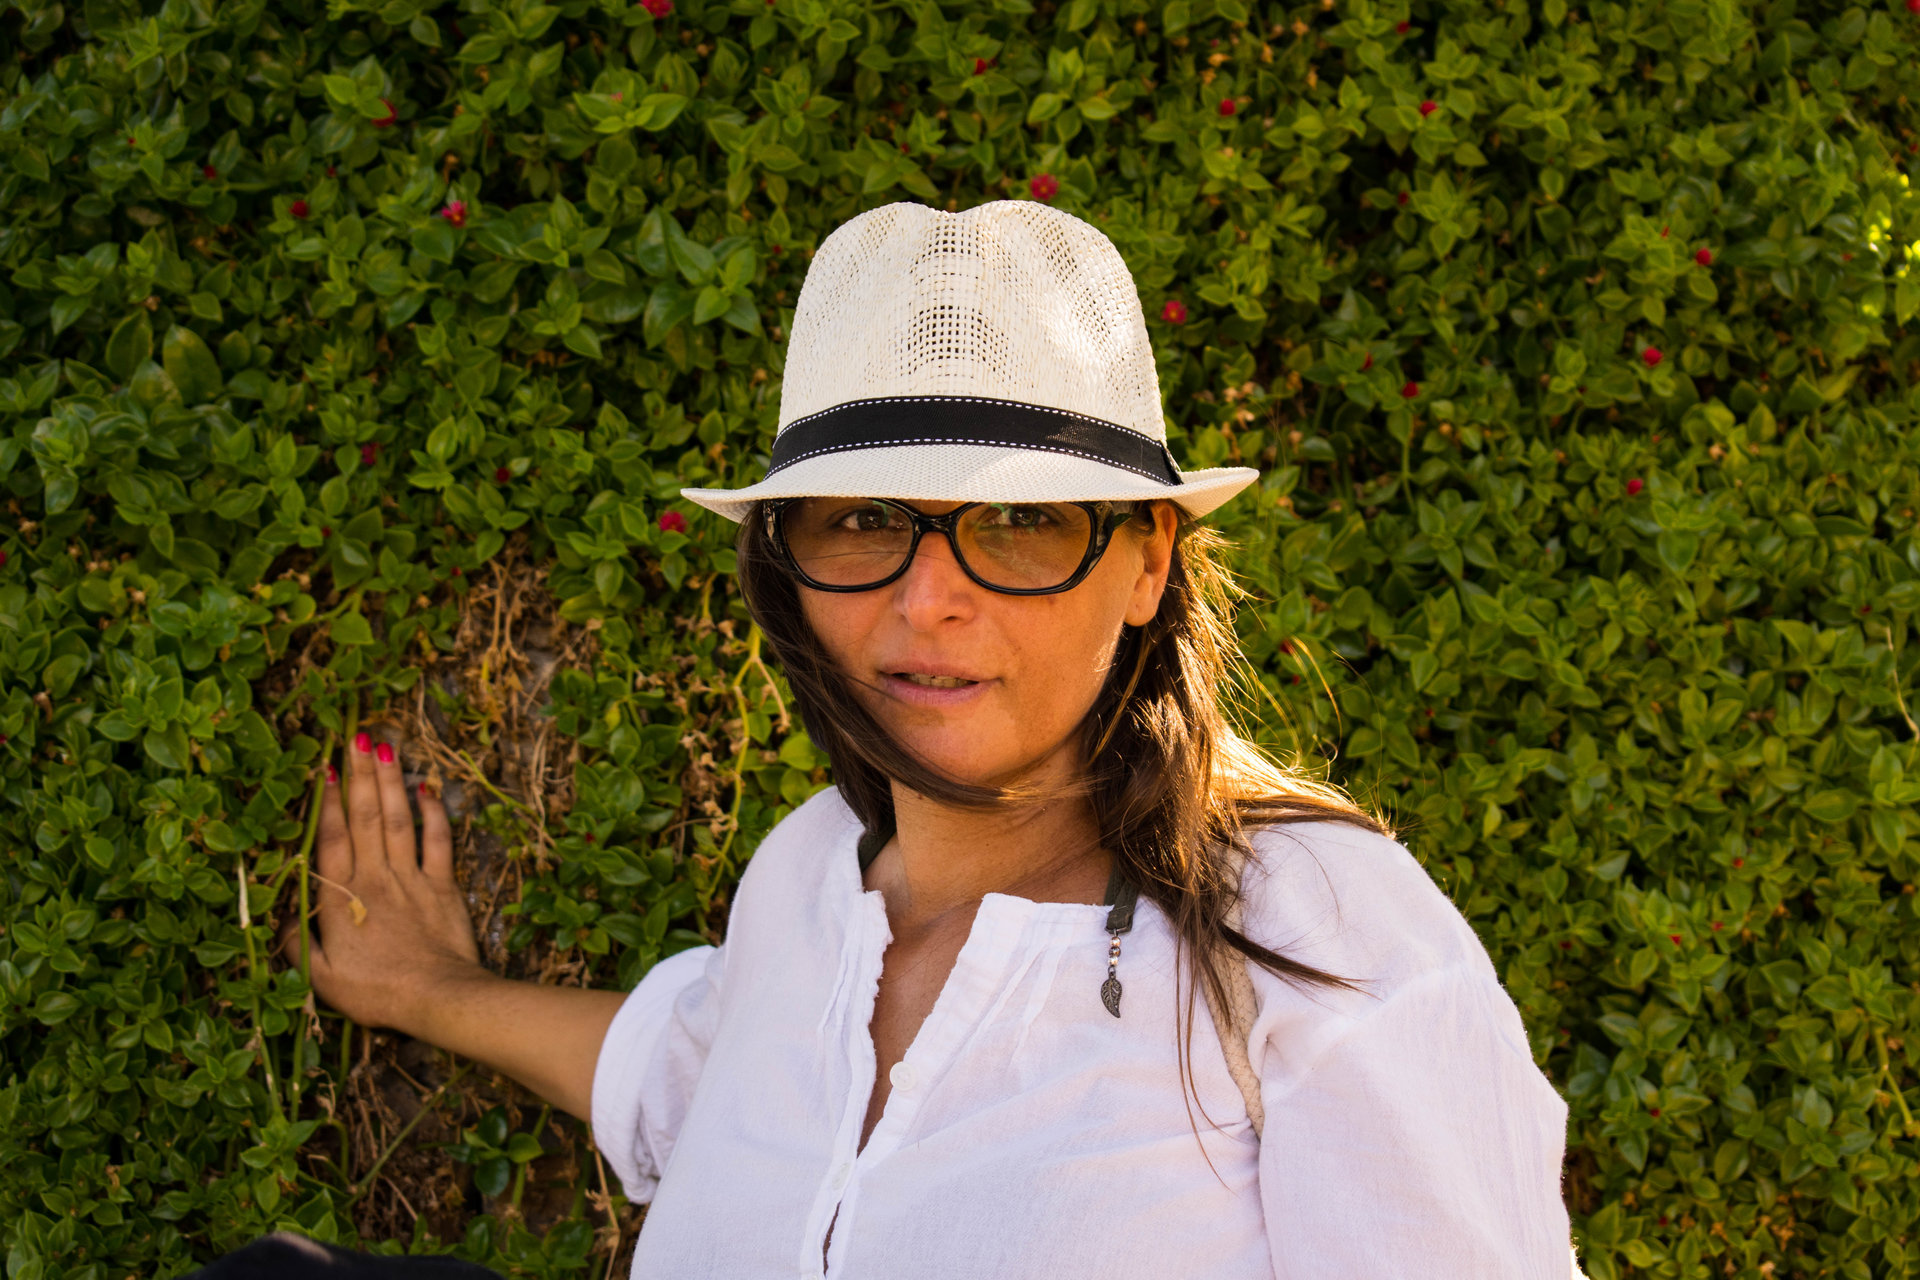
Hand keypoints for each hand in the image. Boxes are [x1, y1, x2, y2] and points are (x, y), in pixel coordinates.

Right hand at [288, 732, 484, 1036]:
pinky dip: (435, 812)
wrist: (437, 999)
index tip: (324, 768)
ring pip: (400, 820)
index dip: (326, 802)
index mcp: (343, 897)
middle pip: (367, 817)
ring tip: (385, 747)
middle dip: (360, 775)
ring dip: (392, 782)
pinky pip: (439, 841)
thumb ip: (298, 945)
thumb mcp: (321, 979)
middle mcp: (377, 877)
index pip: (331, 838)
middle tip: (356, 737)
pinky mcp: (444, 886)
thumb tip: (280, 920)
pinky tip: (429, 787)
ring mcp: (412, 878)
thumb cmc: (376, 992)